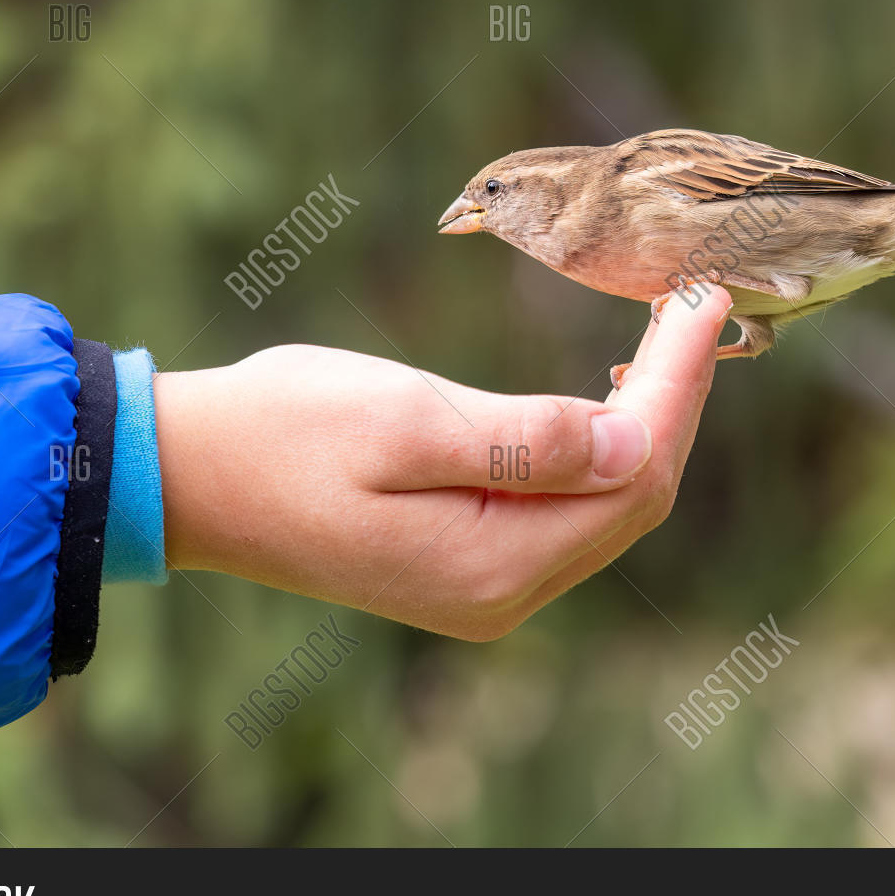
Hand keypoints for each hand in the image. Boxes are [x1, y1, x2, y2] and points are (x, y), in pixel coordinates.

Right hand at [154, 285, 732, 639]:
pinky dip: (601, 449)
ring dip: (646, 423)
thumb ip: (526, 441)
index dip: (681, 387)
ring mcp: (487, 587)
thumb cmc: (283, 433)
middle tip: (698, 307)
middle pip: (634, 497)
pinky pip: (566, 510)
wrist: (189, 477)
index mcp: (494, 564)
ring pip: (607, 506)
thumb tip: (634, 439)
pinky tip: (611, 398)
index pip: (633, 476)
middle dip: (676, 401)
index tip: (705, 301)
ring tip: (669, 339)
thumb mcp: (404, 421)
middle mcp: (504, 594)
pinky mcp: (468, 564)